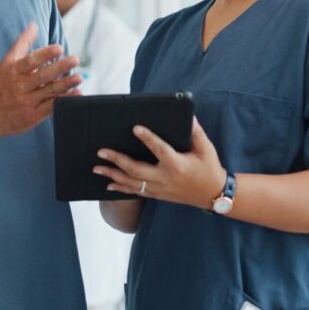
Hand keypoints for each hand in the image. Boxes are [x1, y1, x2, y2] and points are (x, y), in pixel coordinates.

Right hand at [0, 23, 81, 138]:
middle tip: (75, 59)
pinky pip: (52, 107)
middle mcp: (20, 87)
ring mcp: (27, 102)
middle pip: (42, 76)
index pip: (30, 61)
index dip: (45, 54)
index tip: (59, 48)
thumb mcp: (6, 63)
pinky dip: (65, 100)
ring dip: (66, 84)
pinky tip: (78, 94)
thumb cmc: (0, 85)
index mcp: (14, 72)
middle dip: (60, 67)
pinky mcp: (34, 116)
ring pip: (49, 92)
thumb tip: (34, 25)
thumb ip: (22, 44)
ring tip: (79, 77)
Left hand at [93, 118, 225, 209]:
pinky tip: (108, 184)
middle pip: (136, 170)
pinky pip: (136, 192)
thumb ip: (196, 132)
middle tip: (101, 151)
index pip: (160, 150)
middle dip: (117, 160)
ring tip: (96, 167)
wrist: (212, 194)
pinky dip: (121, 188)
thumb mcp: (206, 148)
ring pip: (132, 183)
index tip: (135, 128)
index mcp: (177, 164)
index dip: (148, 138)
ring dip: (113, 175)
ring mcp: (160, 188)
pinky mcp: (157, 195)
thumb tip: (188, 115)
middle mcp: (165, 178)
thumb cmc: (209, 168)